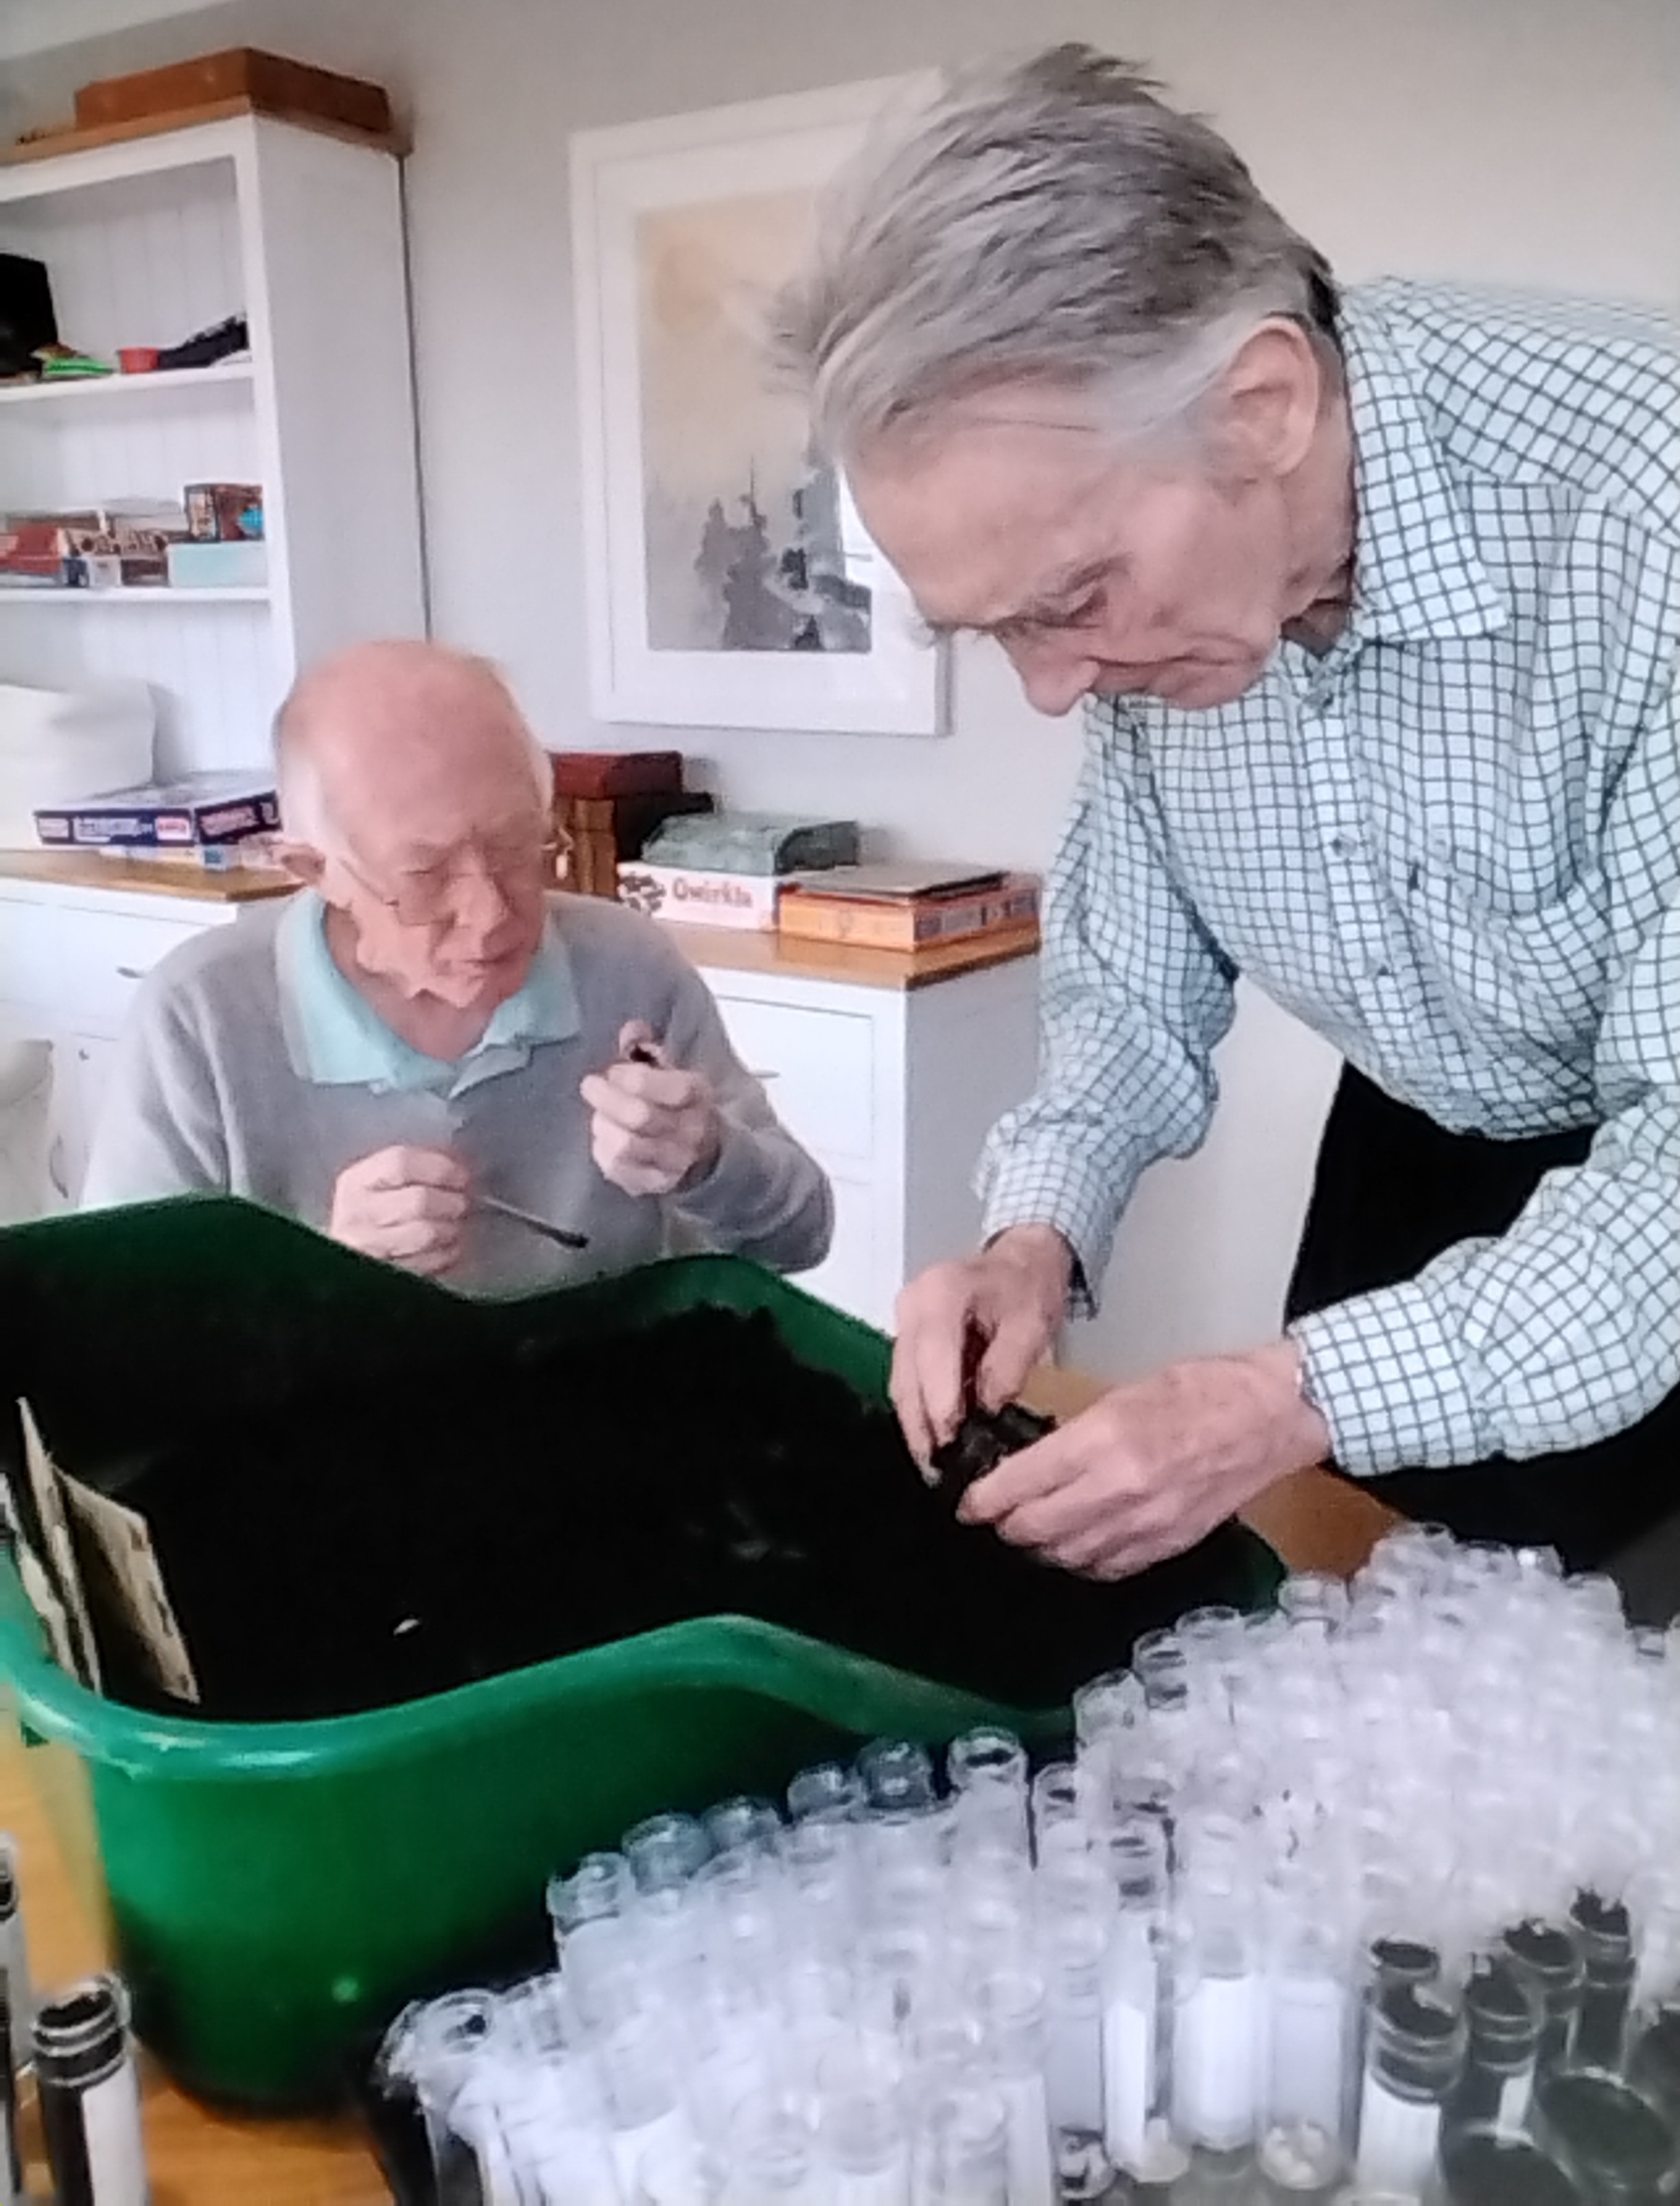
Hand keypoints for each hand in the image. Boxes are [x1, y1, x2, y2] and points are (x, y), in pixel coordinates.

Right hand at [328, 1145, 470, 1276]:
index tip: (461, 1175)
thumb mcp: (384, 1182)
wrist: (350, 1258)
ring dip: (452, 1228)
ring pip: (426, 1233)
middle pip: (418, 1201)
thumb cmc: (377, 1212)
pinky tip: (448, 1246)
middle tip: (462, 1203)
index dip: (439, 1168)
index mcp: (356, 1181)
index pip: (400, 1164)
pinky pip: (430, 1262)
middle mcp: (357, 1213)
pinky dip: (448, 1253)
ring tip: (455, 1224)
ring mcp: (368, 1247)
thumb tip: (459, 1163)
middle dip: (451, 1202)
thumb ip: (418, 1168)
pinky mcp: (385, 1273)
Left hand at [580, 1020, 722, 1197]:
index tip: (613, 1071)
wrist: (703, 1151)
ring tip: (599, 1114)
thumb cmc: (677, 1102)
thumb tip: (631, 1028)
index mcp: (697, 1095)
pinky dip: (601, 1149)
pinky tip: (604, 1136)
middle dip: (607, 1098)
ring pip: (625, 1147)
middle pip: (641, 1118)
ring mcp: (672, 1163)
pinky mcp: (652, 1184)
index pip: (669, 1089)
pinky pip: (616, 1169)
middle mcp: (690, 1132)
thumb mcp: (670, 1069)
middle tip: (590, 1085)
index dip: (632, 1078)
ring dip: (603, 1125)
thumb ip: (646, 1047)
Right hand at [891, 1224, 1071, 1462]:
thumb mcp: (1032, 1325)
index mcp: (942, 1292)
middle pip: (907, 1376)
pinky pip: (907, 1379)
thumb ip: (1007, 1367)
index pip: (932, 1356)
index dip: (939, 1405)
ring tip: (935, 1465)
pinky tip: (935, 1438)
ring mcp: (904, 1319)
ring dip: (917, 1425)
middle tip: (937, 1471)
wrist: (1020, 1261)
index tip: (951, 1445)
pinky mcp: (906, 1335)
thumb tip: (985, 1411)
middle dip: (921, 1427)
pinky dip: (921, 1410)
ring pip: (902, 1383)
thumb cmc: (1029, 1287)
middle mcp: (912, 1303)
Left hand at [958, 1337, 1330, 1577]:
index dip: (983, 1499)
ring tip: (1029, 1529)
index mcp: (1104, 1441)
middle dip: (1004, 1526)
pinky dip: (1081, 1561)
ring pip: (1066, 1556)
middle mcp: (1120, 1490)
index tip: (968, 1502)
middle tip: (993, 1515)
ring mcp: (1147, 1525)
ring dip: (1039, 1547)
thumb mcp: (1122, 1394)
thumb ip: (1075, 1435)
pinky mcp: (1168, 1546)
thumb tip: (1032, 1465)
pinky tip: (1074, 1545)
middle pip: (1035, 1529)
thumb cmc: (1203, 1391)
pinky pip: (1107, 1568)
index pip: (1020, 1485)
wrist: (1270, 1416)